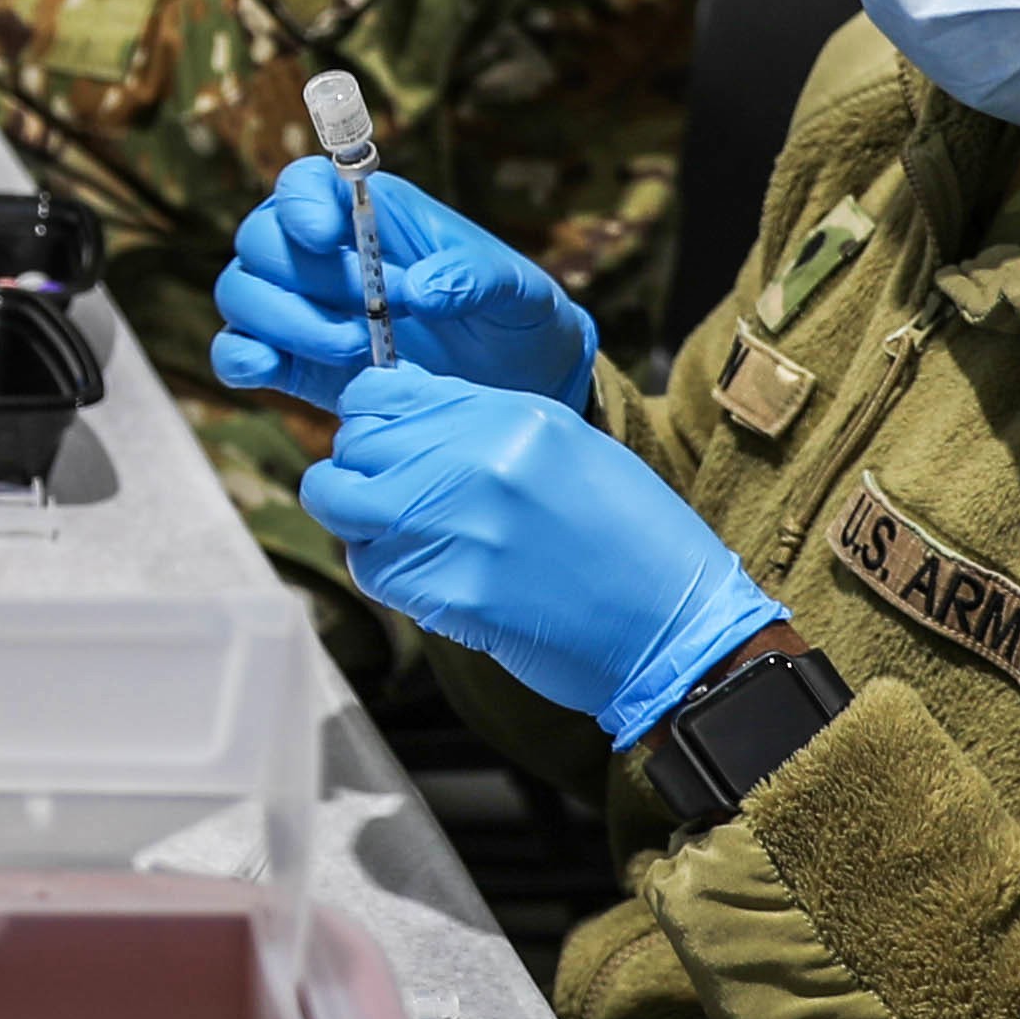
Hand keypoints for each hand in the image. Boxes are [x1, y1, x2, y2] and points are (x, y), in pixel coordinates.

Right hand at [211, 161, 600, 409]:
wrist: (517, 392)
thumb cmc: (517, 323)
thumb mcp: (520, 292)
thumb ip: (476, 277)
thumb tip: (421, 289)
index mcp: (372, 214)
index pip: (304, 183)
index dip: (300, 202)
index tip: (324, 234)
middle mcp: (324, 254)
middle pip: (260, 239)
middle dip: (303, 278)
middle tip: (368, 318)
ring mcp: (303, 309)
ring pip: (240, 292)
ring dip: (283, 321)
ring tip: (355, 350)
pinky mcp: (293, 362)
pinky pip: (235, 351)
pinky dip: (241, 359)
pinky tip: (272, 371)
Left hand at [291, 374, 786, 742]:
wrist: (676, 626)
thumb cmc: (628, 538)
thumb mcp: (565, 446)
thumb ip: (481, 424)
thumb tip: (400, 414)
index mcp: (509, 416)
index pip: (380, 392)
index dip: (370, 420)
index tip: (384, 445)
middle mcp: (476, 461)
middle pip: (353, 447)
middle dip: (360, 473)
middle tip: (394, 502)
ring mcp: (458, 527)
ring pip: (342, 507)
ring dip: (365, 525)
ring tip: (412, 542)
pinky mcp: (448, 592)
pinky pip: (372, 570)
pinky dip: (388, 576)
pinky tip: (434, 580)